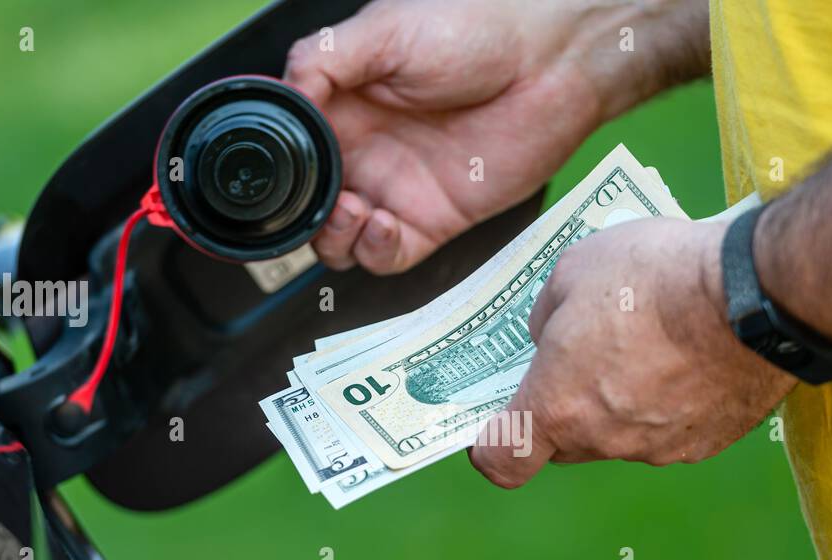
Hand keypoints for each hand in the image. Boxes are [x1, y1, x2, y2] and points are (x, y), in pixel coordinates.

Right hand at [283, 0, 672, 273]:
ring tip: (351, 210)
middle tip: (320, 197)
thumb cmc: (477, 30)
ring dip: (332, 237)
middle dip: (302, 213)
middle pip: (310, 205)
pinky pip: (387, 256)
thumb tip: (285, 94)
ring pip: (340, 240)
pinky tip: (380, 223)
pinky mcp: (432, 221)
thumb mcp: (383, 30)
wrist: (550, 62)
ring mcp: (397, 190)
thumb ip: (322, 60)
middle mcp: (365, 152)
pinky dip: (373, 251)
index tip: (284, 165)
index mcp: (344, 105)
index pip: (293, 151)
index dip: (282, 165)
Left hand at [469, 218, 795, 487]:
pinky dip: (668, 404)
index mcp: (557, 406)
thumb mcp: (572, 272)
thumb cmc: (654, 275)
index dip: (493, 446)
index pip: (503, 461)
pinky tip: (688, 358)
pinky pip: (670, 430)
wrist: (755, 293)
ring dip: (619, 403)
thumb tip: (548, 339)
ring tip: (648, 343)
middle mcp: (604, 440)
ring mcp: (659, 447)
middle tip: (578, 357)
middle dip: (561, 408)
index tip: (497, 423)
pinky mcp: (708, 442)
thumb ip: (546, 318)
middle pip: (563, 444)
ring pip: (618, 436)